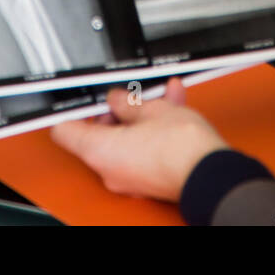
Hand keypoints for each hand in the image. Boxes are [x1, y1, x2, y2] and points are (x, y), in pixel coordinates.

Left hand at [50, 78, 227, 202]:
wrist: (209, 171)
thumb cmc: (179, 146)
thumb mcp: (149, 108)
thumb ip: (126, 102)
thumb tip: (117, 99)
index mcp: (99, 151)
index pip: (65, 130)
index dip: (73, 110)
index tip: (82, 98)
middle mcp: (109, 170)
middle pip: (99, 133)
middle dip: (116, 110)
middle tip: (130, 95)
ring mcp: (129, 178)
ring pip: (125, 140)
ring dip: (139, 117)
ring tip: (160, 96)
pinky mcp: (149, 180)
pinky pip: (142, 150)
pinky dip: (152, 131)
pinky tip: (171, 108)